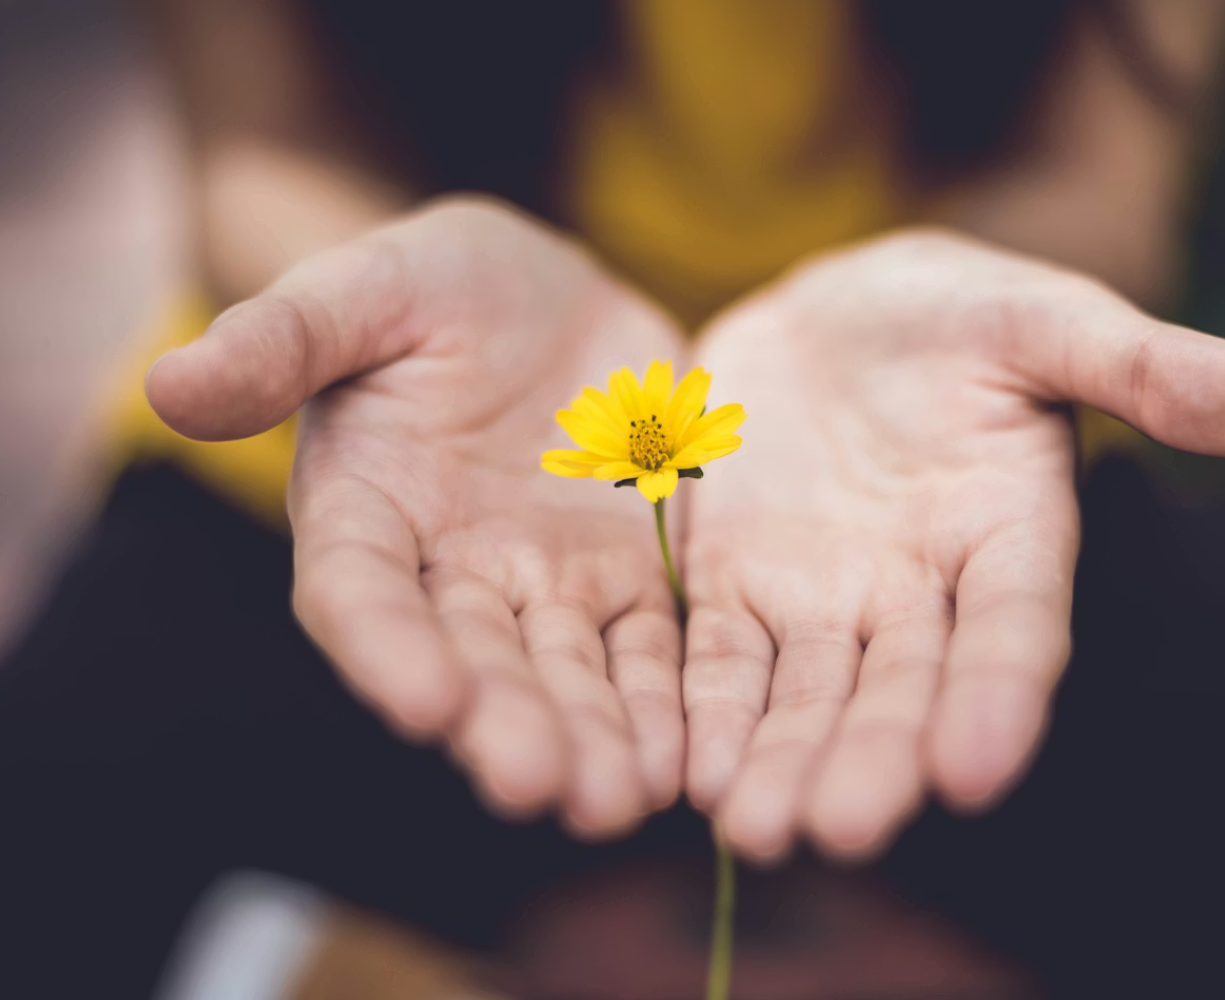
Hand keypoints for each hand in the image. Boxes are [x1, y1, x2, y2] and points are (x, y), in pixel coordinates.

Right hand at [148, 198, 687, 837]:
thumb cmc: (436, 285)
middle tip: (540, 786)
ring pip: (567, 673)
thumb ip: (283, 338)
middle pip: (473, 660)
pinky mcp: (629, 577)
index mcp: (367, 509)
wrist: (548, 296)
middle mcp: (450, 570)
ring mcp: (546, 582)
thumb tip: (168, 382)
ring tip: (620, 800)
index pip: (361, 593)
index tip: (425, 704)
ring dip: (591, 739)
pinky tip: (687, 760)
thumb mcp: (365, 288)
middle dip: (505, 724)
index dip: (387, 648)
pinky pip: (649, 648)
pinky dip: (665, 703)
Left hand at [682, 230, 1224, 861]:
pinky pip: (718, 659)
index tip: (975, 770)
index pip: (1014, 628)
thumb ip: (1146, 366)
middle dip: (873, 758)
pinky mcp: (735, 587)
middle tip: (840, 828)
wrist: (830, 314)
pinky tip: (684, 770)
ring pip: (806, 695)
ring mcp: (824, 598)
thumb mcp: (1042, 318)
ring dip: (781, 761)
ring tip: (754, 829)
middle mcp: (919, 592)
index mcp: (1009, 534)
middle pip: (901, 688)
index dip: (999, 696)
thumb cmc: (953, 314)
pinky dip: (704, 712)